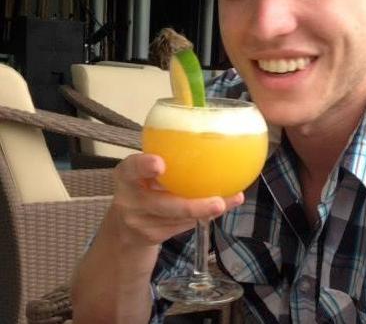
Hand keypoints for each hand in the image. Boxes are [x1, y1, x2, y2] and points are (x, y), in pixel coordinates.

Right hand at [110, 153, 243, 246]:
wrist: (122, 227)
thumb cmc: (141, 185)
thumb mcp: (143, 170)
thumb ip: (166, 159)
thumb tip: (211, 141)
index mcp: (127, 175)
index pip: (132, 168)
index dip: (144, 166)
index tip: (160, 164)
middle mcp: (129, 200)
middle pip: (162, 205)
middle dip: (192, 206)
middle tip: (217, 202)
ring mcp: (140, 222)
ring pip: (178, 219)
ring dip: (207, 211)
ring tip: (231, 200)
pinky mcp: (152, 236)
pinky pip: (182, 226)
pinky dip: (203, 216)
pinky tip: (223, 206)